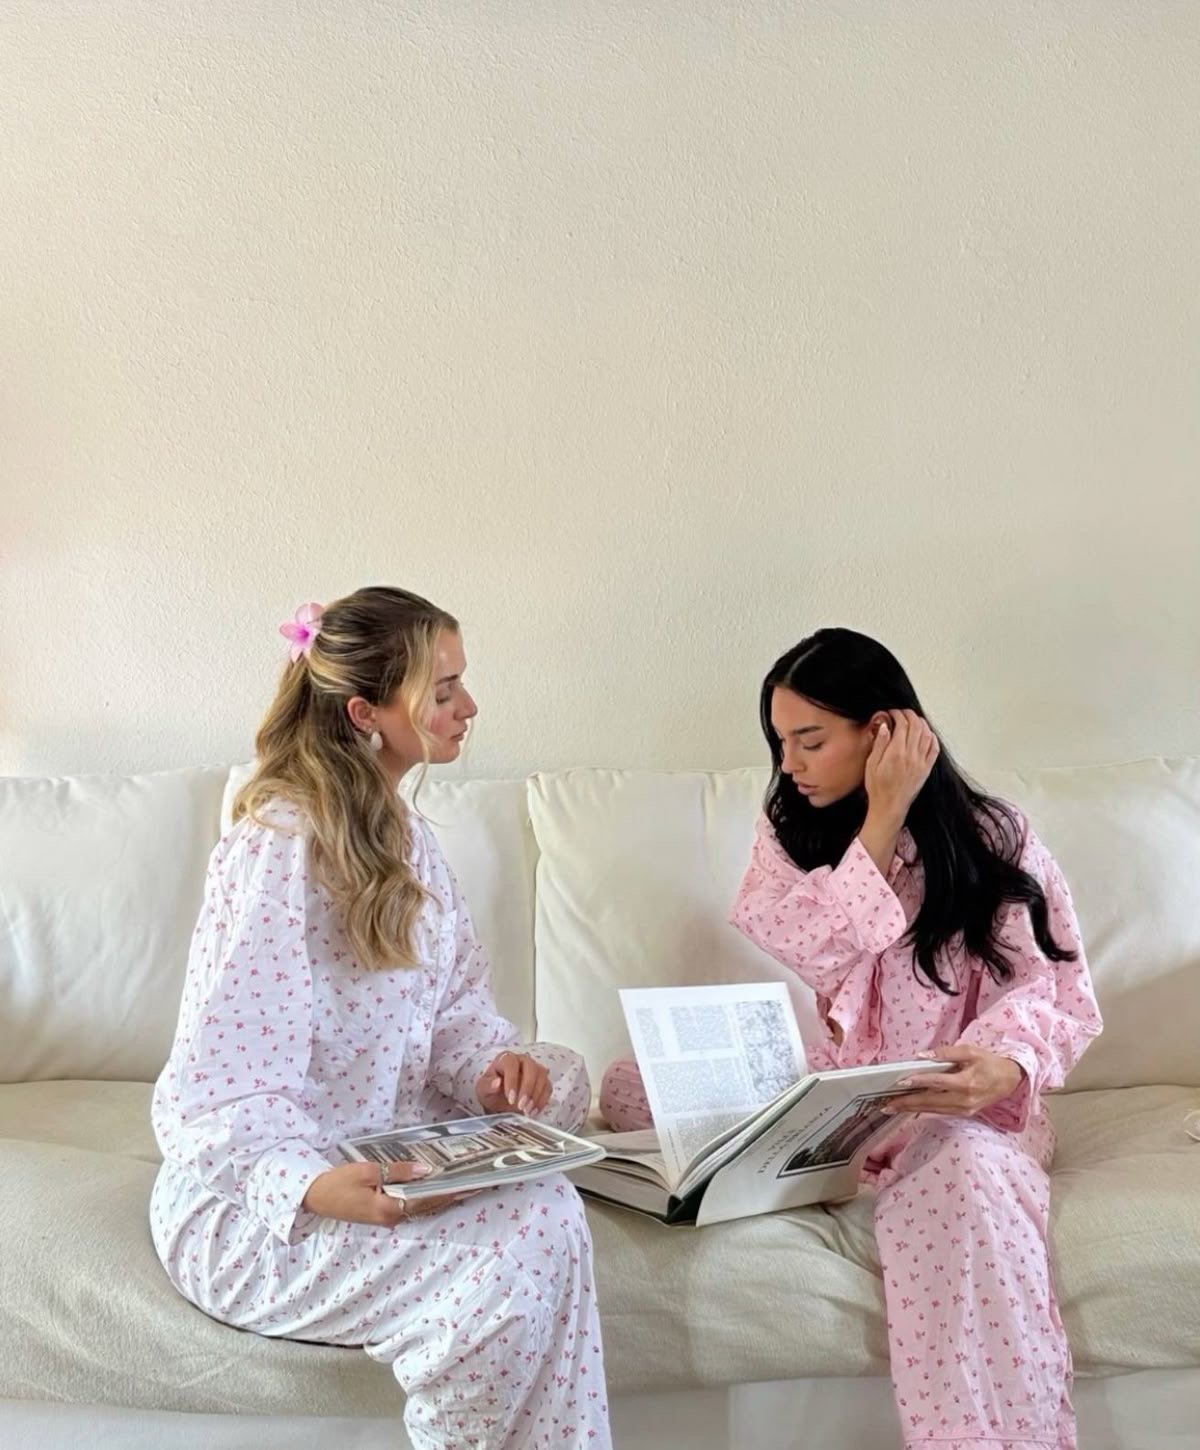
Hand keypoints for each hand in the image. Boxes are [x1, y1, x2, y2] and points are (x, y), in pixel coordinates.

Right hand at [301, 1159, 468, 1226]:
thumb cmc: (338, 1183)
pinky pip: (410, 1204)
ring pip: (421, 1206)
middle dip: (450, 1194)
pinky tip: (434, 1185)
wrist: (314, 1197)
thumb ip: (398, 1171)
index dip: (450, 1191)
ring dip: (440, 1195)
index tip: (471, 1185)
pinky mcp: (383, 1213)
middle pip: (428, 1205)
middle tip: (474, 1183)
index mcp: (389, 1209)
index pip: (427, 1199)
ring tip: (461, 1183)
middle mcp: (392, 1217)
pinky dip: (424, 1195)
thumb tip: (425, 1170)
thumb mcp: (367, 1171)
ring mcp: (388, 1217)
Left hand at [476, 1051, 551, 1115]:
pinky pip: (548, 1087)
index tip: (510, 1098)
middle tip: (521, 1106)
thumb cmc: (491, 1091)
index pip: (511, 1064)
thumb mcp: (483, 1090)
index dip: (512, 1080)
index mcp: (506, 1059)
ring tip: (527, 1110)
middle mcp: (523, 1060)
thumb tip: (497, 1082)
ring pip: (542, 1076)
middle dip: (527, 1088)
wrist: (498, 1100)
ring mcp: (535, 1069)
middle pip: (531, 1068)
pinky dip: (543, 1100)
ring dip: (536, 1095)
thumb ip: (487, 1085)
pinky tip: (533, 1111)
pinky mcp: (542, 1081)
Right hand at [863, 709, 938, 822]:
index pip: (902, 725)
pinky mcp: (926, 769)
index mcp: (896, 753)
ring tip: (914, 720)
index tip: (892, 712)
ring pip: (927, 735)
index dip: (898, 715)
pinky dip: (932, 737)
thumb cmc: (878, 787)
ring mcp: (921, 762)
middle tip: (902, 713)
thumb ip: (879, 744)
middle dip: (909, 715)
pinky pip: (934, 748)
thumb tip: (884, 726)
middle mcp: (911, 756)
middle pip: (916, 726)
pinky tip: (927, 733)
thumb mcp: (871, 765)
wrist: (890, 806)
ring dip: (921, 723)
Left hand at [884, 1044, 1024, 1118]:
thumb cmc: (989, 1062)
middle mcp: (965, 1099)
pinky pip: (940, 1111)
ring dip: (912, 1108)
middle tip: (886, 1104)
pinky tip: (910, 1107)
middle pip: (931, 1102)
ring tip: (892, 1107)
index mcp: (967, 1082)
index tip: (900, 1082)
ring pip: (933, 1109)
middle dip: (907, 1103)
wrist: (1010, 1080)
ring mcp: (964, 1109)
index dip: (918, 1082)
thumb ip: (946, 1053)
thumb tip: (922, 1056)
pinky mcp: (964, 1113)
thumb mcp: (970, 1051)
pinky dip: (924, 1109)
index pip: (938, 1082)